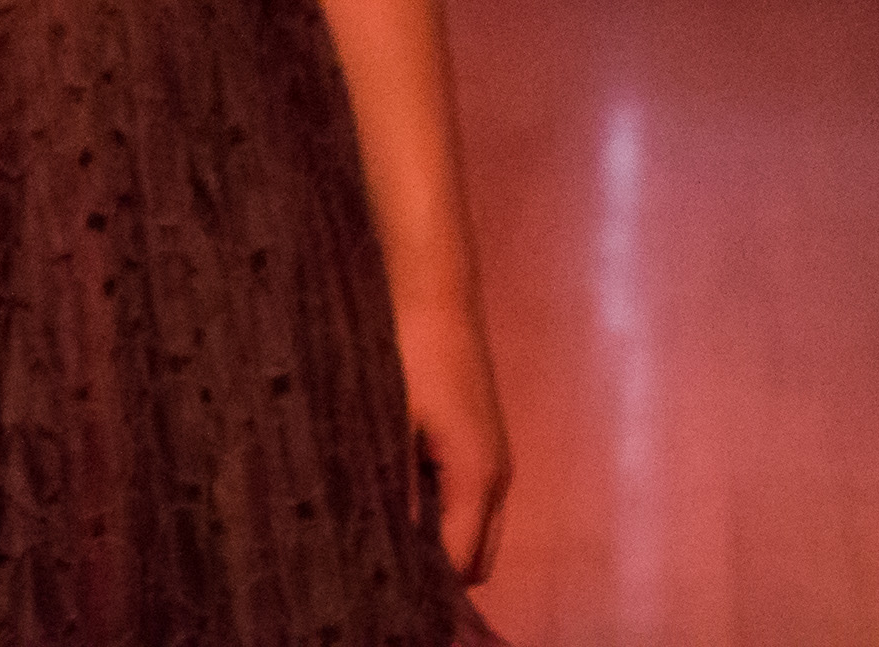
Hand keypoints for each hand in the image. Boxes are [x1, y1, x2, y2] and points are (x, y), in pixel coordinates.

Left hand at [397, 297, 509, 583]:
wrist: (434, 291)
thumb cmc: (405, 353)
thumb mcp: (388, 425)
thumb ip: (390, 490)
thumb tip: (383, 547)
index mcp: (478, 480)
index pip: (462, 565)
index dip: (425, 585)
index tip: (383, 587)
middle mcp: (498, 478)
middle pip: (476, 557)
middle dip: (436, 570)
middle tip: (380, 564)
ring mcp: (495, 458)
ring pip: (473, 528)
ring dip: (437, 537)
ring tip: (382, 529)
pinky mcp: (483, 440)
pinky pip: (469, 499)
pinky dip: (441, 509)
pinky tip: (396, 491)